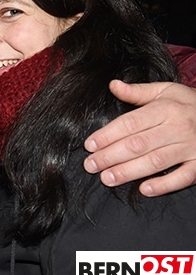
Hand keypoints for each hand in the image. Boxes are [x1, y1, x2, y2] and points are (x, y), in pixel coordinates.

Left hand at [83, 80, 195, 196]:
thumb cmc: (190, 104)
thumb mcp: (166, 90)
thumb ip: (138, 91)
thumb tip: (113, 85)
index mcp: (166, 109)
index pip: (131, 123)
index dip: (108, 134)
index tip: (90, 145)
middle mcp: (178, 128)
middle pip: (138, 144)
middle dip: (110, 156)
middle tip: (90, 165)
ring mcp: (191, 147)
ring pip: (155, 161)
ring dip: (128, 171)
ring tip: (107, 178)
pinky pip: (183, 177)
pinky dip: (164, 185)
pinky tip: (144, 189)